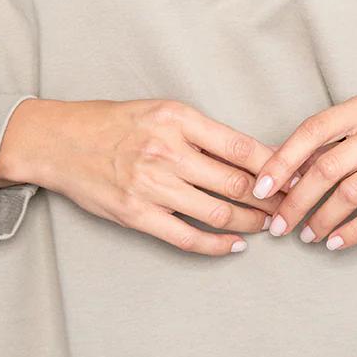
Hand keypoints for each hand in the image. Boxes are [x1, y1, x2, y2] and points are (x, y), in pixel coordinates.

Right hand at [0, 96, 289, 254]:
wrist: (60, 141)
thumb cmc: (113, 122)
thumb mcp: (161, 111)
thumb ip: (202, 132)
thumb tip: (252, 155)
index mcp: (177, 118)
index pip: (241, 147)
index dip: (275, 166)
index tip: (296, 176)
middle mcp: (167, 150)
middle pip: (236, 183)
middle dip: (271, 199)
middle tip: (292, 207)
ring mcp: (151, 185)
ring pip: (218, 211)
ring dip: (251, 223)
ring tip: (269, 226)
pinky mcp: (136, 214)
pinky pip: (188, 236)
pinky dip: (217, 245)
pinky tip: (234, 245)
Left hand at [249, 89, 356, 249]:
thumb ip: (324, 152)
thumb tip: (272, 176)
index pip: (315, 129)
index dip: (284, 160)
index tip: (262, 189)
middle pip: (330, 164)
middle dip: (298, 199)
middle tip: (280, 225)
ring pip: (353, 190)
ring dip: (322, 218)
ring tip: (306, 236)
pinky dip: (353, 231)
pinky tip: (335, 242)